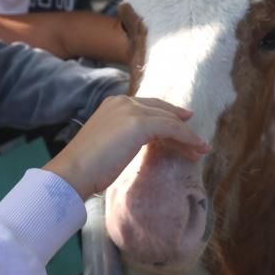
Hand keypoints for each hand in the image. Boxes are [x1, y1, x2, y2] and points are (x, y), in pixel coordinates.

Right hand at [45, 96, 207, 198]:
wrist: (73, 172)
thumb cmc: (85, 167)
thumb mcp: (106, 145)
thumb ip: (121, 139)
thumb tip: (133, 147)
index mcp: (112, 104)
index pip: (147, 107)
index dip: (166, 115)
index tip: (181, 123)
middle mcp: (123, 102)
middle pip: (161, 111)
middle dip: (180, 124)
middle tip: (195, 137)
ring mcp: (131, 111)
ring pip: (169, 120)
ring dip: (187, 136)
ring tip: (201, 149)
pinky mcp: (140, 124)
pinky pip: (172, 129)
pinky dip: (188, 138)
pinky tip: (197, 149)